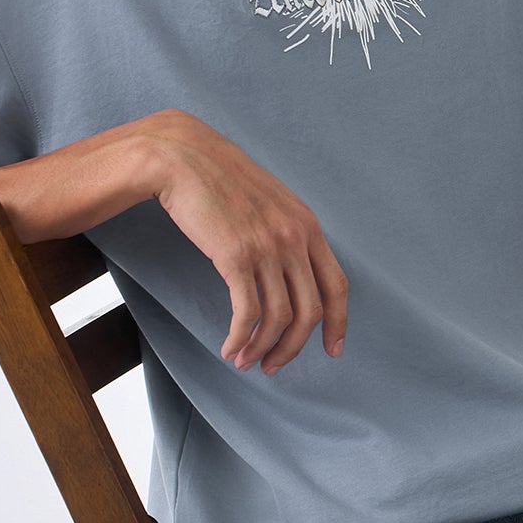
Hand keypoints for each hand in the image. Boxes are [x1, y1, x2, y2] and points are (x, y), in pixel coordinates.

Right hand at [143, 111, 347, 375]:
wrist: (183, 157)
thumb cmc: (220, 180)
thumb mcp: (270, 202)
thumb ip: (287, 232)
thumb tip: (291, 273)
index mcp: (307, 225)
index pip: (337, 285)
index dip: (338, 322)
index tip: (333, 349)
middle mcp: (295, 237)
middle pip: (310, 311)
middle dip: (293, 347)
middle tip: (274, 365)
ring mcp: (267, 247)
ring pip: (279, 318)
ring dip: (263, 348)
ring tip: (245, 361)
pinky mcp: (235, 256)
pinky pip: (247, 312)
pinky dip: (239, 338)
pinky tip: (229, 347)